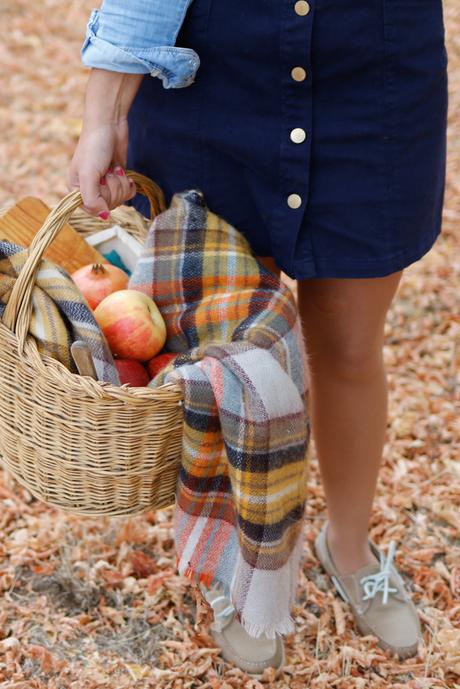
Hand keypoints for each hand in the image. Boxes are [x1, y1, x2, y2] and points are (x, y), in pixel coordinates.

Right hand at [67, 69, 143, 217]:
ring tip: (114, 169)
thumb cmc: (94, 146)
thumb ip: (92, 199)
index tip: (101, 182)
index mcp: (76, 190)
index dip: (102, 199)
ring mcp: (105, 185)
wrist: (109, 124)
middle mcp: (89, 190)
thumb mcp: (88, 174)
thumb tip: (104, 217)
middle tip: (108, 172)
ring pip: (120, 200)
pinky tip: (124, 172)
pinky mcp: (118, 180)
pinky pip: (128, 195)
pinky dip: (129, 185)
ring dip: (121, 184)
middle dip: (113, 188)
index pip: (93, 210)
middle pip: (109, 206)